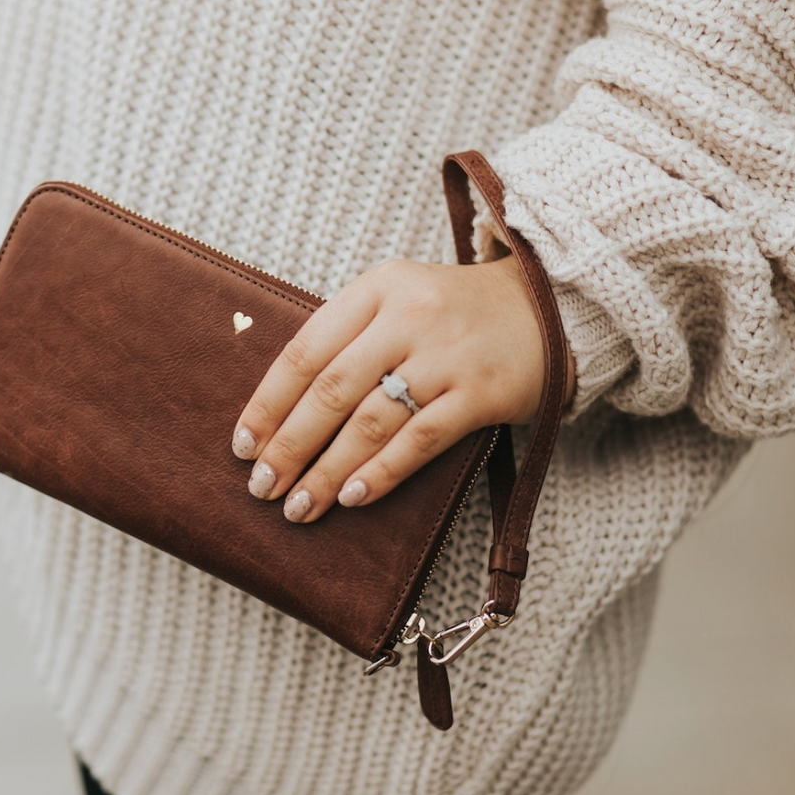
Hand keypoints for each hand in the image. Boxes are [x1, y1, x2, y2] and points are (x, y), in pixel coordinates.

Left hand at [231, 254, 572, 522]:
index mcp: (377, 288)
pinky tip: (352, 497)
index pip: (305, 350)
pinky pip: (420, 440)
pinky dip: (381, 472)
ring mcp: (447, 355)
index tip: (243, 444)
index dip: (268, 402)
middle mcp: (409, 316)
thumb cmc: (455, 314)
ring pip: (370, 421)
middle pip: (331, 390)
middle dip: (289, 445)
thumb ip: (348, 339)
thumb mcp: (398, 300)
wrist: (551, 305)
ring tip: (298, 506)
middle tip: (260, 486)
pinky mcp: (482, 392)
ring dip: (327, 470)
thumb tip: (280, 411)